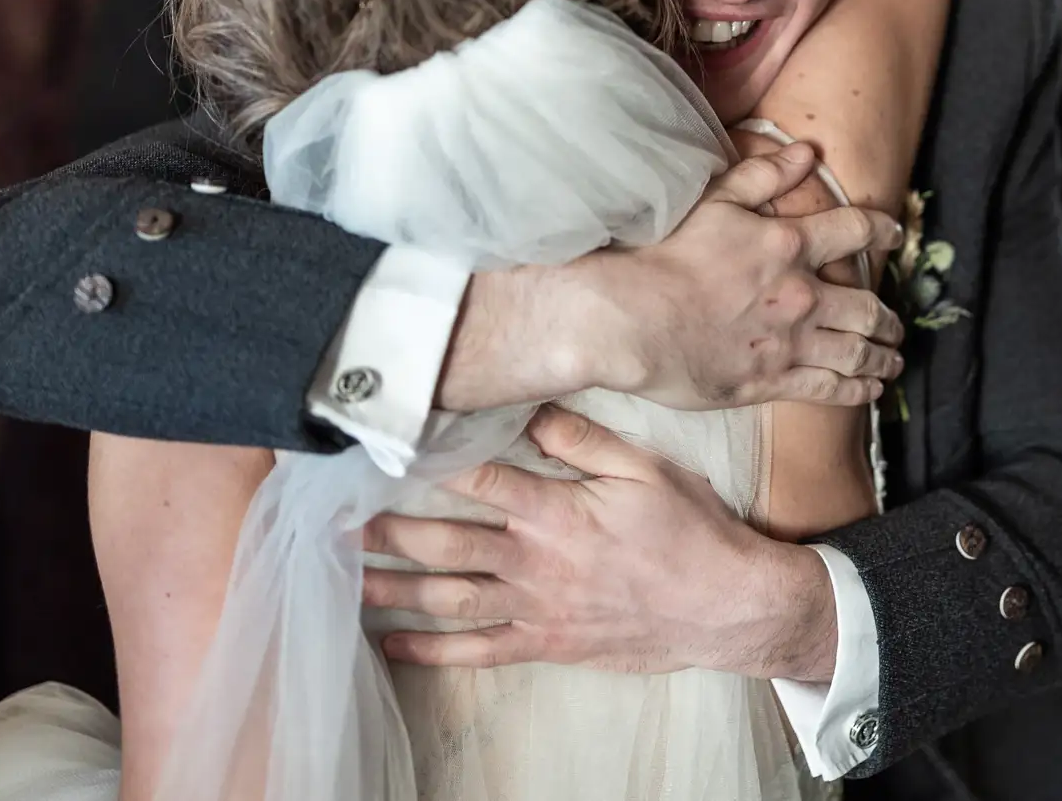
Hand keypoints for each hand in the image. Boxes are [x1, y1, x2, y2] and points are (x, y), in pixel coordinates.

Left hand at [361, 405, 837, 680]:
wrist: (728, 607)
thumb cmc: (692, 532)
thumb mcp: (646, 468)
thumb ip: (583, 441)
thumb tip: (533, 410)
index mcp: (555, 512)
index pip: (474, 479)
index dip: (421, 463)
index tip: (378, 450)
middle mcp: (535, 562)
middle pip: (443, 543)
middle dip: (384, 531)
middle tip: (333, 521)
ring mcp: (537, 608)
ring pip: (449, 600)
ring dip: (392, 590)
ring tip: (343, 578)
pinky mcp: (547, 643)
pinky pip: (480, 650)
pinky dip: (433, 650)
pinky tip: (395, 644)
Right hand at [437, 145, 904, 412]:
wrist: (632, 318)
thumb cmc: (665, 257)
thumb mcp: (715, 201)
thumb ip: (764, 176)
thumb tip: (807, 152)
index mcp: (788, 245)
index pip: (853, 232)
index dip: (880, 230)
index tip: (895, 234)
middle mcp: (801, 296)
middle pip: (866, 306)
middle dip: (888, 316)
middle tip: (896, 323)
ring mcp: (789, 343)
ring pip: (856, 351)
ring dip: (881, 355)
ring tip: (893, 358)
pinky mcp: (771, 381)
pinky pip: (829, 388)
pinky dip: (857, 389)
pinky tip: (871, 390)